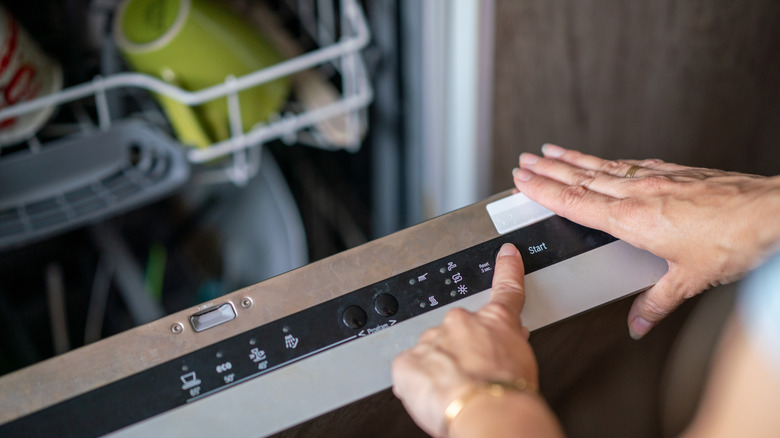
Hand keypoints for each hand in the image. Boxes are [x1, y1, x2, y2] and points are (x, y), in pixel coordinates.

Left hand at [391, 243, 537, 436]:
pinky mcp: (407, 361)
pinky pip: (410, 371)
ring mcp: (432, 339)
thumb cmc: (509, 395)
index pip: (505, 289)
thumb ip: (508, 346)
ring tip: (457, 394)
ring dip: (440, 370)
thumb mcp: (524, 364)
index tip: (506, 254)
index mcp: (494, 321)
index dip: (507, 269)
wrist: (487, 413)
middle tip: (473, 378)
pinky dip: (419, 385)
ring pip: (432, 352)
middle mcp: (460, 323)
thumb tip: (505, 345)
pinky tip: (434, 397)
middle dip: (462, 351)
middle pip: (458, 331)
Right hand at [513, 144, 779, 338]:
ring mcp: (656, 179)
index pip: (575, 201)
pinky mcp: (674, 172)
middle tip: (524, 160)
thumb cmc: (734, 241)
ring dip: (572, 159)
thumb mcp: (690, 280)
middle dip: (548, 169)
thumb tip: (638, 323)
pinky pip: (628, 164)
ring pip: (602, 166)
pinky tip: (605, 160)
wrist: (771, 212)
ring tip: (551, 150)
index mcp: (633, 220)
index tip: (522, 179)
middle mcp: (639, 194)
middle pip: (581, 178)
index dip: (544, 190)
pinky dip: (608, 161)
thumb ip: (656, 301)